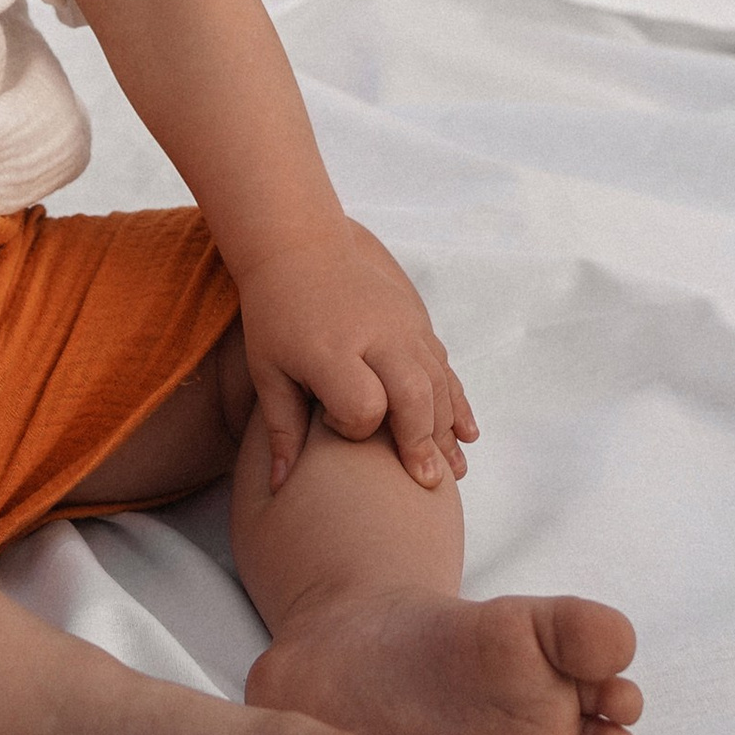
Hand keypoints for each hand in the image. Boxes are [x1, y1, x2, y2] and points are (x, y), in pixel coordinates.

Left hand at [233, 219, 477, 493]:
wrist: (299, 245)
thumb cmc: (276, 313)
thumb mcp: (268, 369)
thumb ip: (281, 427)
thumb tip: (279, 489)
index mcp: (332, 348)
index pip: (361, 406)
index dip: (352, 427)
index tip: (332, 425)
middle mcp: (374, 334)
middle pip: (413, 396)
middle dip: (421, 441)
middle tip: (427, 481)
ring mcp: (401, 324)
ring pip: (437, 382)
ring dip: (446, 427)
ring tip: (452, 471)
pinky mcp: (415, 319)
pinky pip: (444, 365)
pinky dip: (457, 400)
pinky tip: (466, 433)